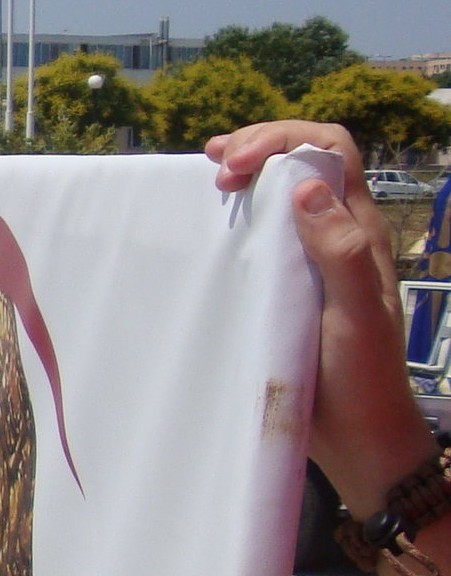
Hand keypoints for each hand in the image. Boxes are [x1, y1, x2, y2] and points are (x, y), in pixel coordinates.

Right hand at [206, 120, 429, 510]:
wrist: (362, 435)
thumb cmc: (362, 379)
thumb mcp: (355, 317)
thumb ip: (338, 253)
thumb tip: (305, 188)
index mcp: (358, 233)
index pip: (331, 152)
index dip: (284, 140)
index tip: (236, 163)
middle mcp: (340, 236)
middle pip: (308, 160)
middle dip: (261, 146)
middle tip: (216, 164)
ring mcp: (317, 259)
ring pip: (289, 190)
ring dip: (252, 173)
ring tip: (212, 179)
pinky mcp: (295, 284)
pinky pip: (272, 230)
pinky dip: (244, 213)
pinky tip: (218, 223)